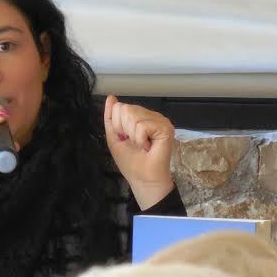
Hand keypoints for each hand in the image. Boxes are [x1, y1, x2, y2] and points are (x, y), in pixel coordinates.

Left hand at [103, 95, 174, 209]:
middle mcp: (151, 116)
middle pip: (125, 109)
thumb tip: (111, 97)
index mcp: (139, 117)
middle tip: (134, 143)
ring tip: (142, 145)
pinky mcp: (165, 127)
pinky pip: (142, 125)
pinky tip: (148, 146)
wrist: (143, 179)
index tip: (126, 139)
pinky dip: (140, 138)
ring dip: (132, 135)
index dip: (117, 125)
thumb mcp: (114, 137)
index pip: (119, 107)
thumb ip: (111, 117)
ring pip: (133, 115)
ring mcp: (159, 120)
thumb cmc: (131, 162)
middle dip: (124, 130)